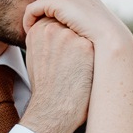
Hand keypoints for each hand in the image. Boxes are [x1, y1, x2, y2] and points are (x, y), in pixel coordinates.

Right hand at [20, 17, 93, 132]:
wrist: (53, 110)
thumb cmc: (46, 88)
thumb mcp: (36, 57)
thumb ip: (45, 39)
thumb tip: (60, 30)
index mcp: (37, 31)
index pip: (57, 22)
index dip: (63, 40)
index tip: (62, 56)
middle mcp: (50, 29)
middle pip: (71, 26)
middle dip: (74, 42)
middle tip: (71, 64)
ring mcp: (68, 36)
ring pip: (84, 34)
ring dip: (84, 49)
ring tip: (77, 69)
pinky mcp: (85, 46)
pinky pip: (96, 45)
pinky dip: (93, 58)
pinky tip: (86, 72)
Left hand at [23, 0, 132, 51]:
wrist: (110, 39)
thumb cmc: (102, 38)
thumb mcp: (90, 26)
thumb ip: (77, 21)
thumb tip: (69, 27)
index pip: (58, 1)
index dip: (49, 16)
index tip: (44, 31)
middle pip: (48, 1)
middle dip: (40, 16)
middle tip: (34, 34)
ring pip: (38, 5)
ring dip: (33, 20)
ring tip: (31, 36)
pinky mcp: (56, 1)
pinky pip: (32, 10)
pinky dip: (28, 21)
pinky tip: (29, 35)